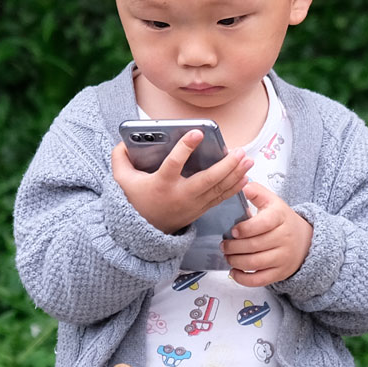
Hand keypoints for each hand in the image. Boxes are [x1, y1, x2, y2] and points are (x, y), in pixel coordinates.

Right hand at [110, 134, 254, 234]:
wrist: (142, 234)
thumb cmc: (135, 202)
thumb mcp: (122, 181)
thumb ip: (119, 159)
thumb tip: (124, 142)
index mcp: (161, 184)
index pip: (174, 164)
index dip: (185, 148)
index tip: (197, 133)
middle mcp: (180, 195)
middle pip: (207, 180)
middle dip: (225, 166)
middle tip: (238, 152)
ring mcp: (192, 204)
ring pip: (218, 189)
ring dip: (235, 175)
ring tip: (248, 160)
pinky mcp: (200, 210)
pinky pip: (220, 198)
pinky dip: (234, 188)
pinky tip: (245, 177)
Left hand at [222, 180, 311, 286]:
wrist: (305, 240)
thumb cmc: (281, 220)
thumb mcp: (272, 201)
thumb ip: (257, 192)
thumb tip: (242, 185)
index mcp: (280, 217)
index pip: (263, 224)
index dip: (245, 229)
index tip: (233, 231)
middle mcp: (284, 238)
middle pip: (254, 245)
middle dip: (233, 247)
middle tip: (223, 244)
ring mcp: (283, 257)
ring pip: (255, 263)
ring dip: (235, 261)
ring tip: (227, 255)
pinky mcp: (280, 273)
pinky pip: (259, 280)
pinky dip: (243, 278)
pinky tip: (234, 271)